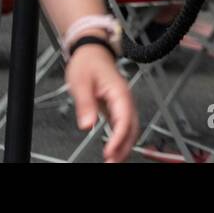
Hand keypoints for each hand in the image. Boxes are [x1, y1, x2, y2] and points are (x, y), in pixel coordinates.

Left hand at [64, 44, 137, 161]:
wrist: (92, 51)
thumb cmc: (88, 62)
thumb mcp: (81, 81)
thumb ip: (85, 103)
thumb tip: (87, 124)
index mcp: (119, 91)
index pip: (124, 119)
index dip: (118, 138)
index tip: (109, 151)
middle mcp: (124, 98)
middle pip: (132, 127)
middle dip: (124, 147)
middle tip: (112, 161)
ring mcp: (123, 103)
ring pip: (131, 128)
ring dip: (124, 145)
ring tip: (113, 159)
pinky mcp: (118, 106)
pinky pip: (124, 125)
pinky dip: (121, 138)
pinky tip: (113, 148)